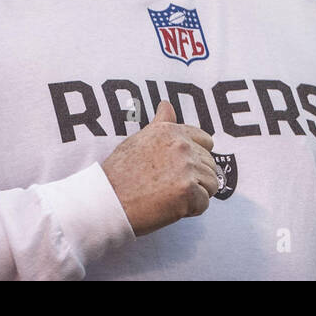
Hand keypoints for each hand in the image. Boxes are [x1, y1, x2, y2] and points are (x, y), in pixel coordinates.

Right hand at [101, 101, 218, 235]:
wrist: (104, 203)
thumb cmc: (119, 175)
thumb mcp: (138, 140)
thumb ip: (160, 124)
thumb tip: (167, 104)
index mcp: (171, 131)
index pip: (206, 141)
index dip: (196, 159)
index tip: (178, 170)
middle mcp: (181, 145)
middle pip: (210, 164)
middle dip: (195, 179)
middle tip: (166, 188)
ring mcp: (186, 168)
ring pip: (211, 184)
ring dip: (195, 195)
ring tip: (168, 198)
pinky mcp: (188, 191)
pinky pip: (203, 204)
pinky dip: (190, 210)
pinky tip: (168, 208)